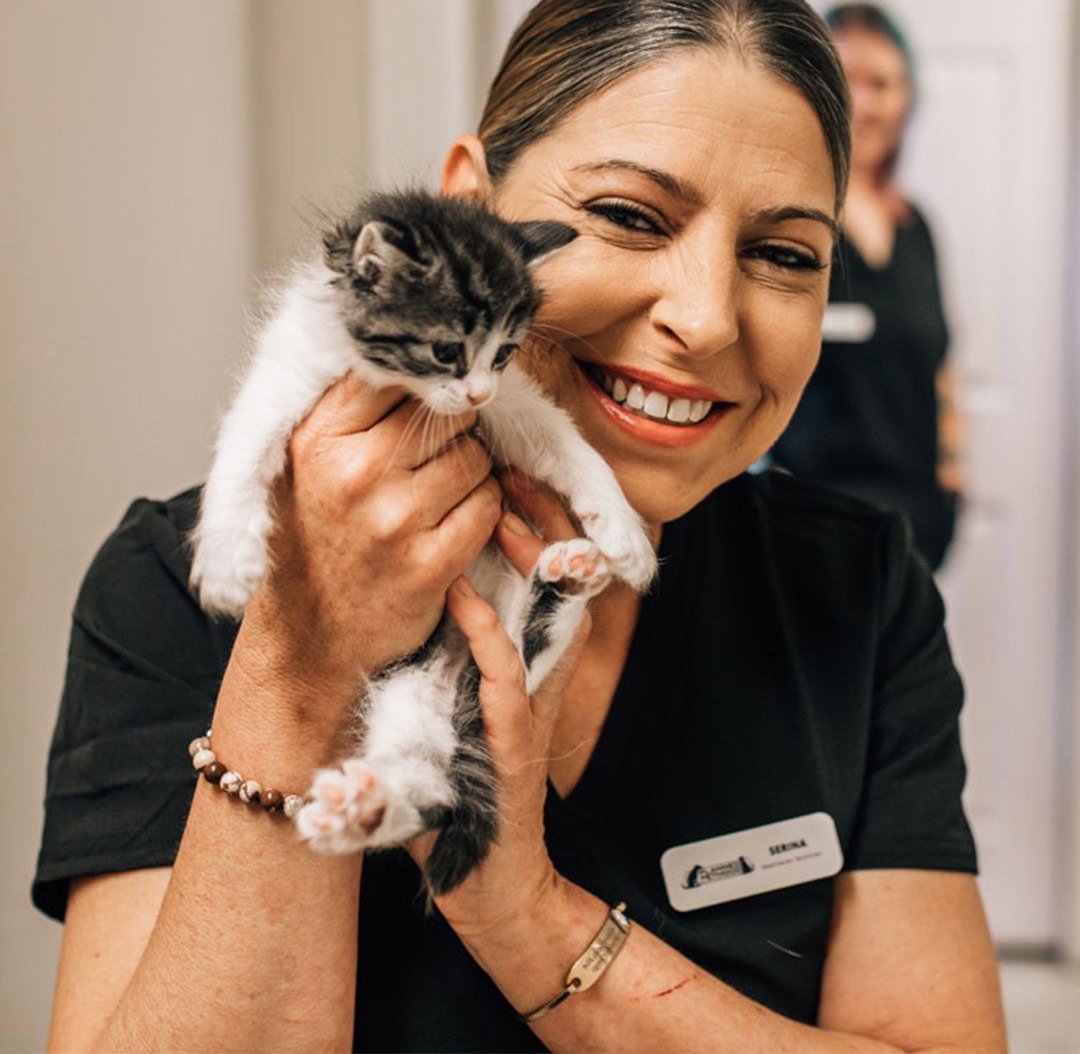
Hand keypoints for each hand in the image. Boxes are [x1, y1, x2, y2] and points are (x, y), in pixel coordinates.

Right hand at [235, 374, 502, 707]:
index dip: (425, 379)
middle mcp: (355, 473)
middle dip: (451, 429)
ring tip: (438, 490)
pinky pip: (487, 506)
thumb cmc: (313, 536)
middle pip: (447, 413)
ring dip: (470, 470)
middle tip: (430, 454)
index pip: (395, 373)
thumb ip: (349, 406)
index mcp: (319, 438)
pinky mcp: (429, 563)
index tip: (433, 391)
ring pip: (475, 457)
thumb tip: (412, 349)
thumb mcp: (304, 460)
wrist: (308, 635)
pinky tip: (452, 521)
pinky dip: (482, 509)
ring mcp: (394, 520)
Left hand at [408, 470, 587, 943]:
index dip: (534, 512)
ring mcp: (534, 703)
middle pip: (565, 572)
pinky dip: (486, 631)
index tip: (500, 467)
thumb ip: (451, 635)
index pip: (550, 565)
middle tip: (505, 467)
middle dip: (540, 514)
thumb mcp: (457, 691)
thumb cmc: (461, 779)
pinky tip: (463, 595)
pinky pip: (506, 673)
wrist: (483, 876)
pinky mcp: (514, 741)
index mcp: (533, 653)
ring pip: (550, 611)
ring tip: (496, 508)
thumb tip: (416, 567)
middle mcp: (544, 671)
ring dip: (527, 557)